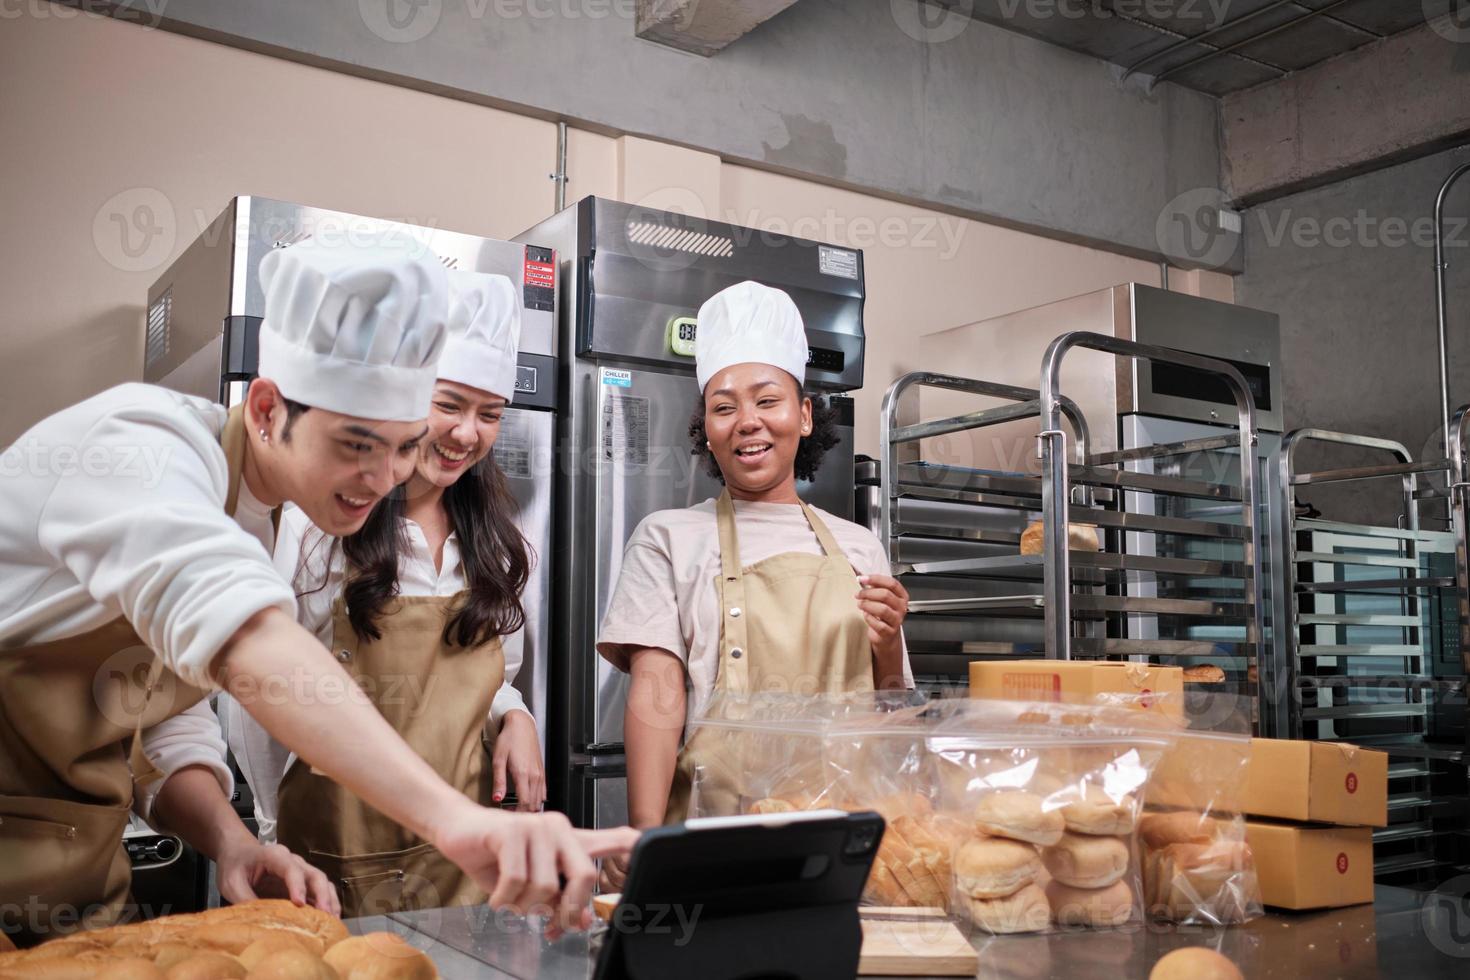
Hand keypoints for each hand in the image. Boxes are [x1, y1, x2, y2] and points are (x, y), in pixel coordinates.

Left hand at [215, 840, 339, 916]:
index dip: (298, 886)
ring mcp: (301, 871)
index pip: (291, 869)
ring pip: (322, 882)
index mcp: (275, 856)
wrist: (238, 853)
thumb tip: (260, 920)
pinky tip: (329, 919)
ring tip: (332, 920)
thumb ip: (244, 898)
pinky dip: (327, 903)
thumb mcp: (231, 883)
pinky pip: (319, 890)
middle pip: (314, 874)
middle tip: (324, 915)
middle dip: (322, 894)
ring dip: (329, 900)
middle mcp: (294, 861)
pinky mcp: (302, 882)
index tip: (299, 904)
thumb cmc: (235, 866)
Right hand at [431, 802, 639, 938]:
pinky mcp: (511, 831)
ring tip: (510, 900)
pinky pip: (516, 879)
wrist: (458, 831)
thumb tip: (579, 921)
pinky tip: (496, 897)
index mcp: (569, 838)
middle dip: (568, 910)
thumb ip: (557, 898)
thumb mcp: (531, 882)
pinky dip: (503, 898)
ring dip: (523, 905)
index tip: (648, 849)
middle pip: (583, 875)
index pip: (610, 839)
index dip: (631, 848)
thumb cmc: (495, 857)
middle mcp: (558, 827)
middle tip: (552, 927)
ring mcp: (535, 827)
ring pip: (545, 885)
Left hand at [493, 711, 546, 811]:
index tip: (507, 814)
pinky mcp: (542, 771)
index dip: (517, 813)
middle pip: (533, 804)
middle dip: (523, 813)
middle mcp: (535, 775)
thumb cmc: (508, 739)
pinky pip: (543, 792)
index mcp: (523, 773)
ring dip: (530, 807)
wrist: (521, 725)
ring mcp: (540, 774)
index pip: (524, 803)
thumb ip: (498, 781)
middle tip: (509, 813)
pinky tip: (527, 799)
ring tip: (516, 807)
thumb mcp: (498, 759)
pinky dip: (536, 800)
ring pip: (539, 800)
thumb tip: (497, 799)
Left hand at [856, 573, 907, 655]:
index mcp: (902, 596)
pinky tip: (866, 615)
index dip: (876, 579)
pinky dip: (869, 618)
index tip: (862, 578)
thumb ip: (875, 588)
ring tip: (860, 604)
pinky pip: (878, 624)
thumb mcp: (882, 600)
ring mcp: (897, 620)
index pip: (892, 583)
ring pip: (882, 609)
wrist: (886, 636)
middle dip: (868, 593)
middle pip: (886, 595)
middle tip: (859, 594)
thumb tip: (862, 577)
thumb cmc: (883, 615)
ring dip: (867, 605)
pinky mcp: (889, 632)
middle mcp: (901, 607)